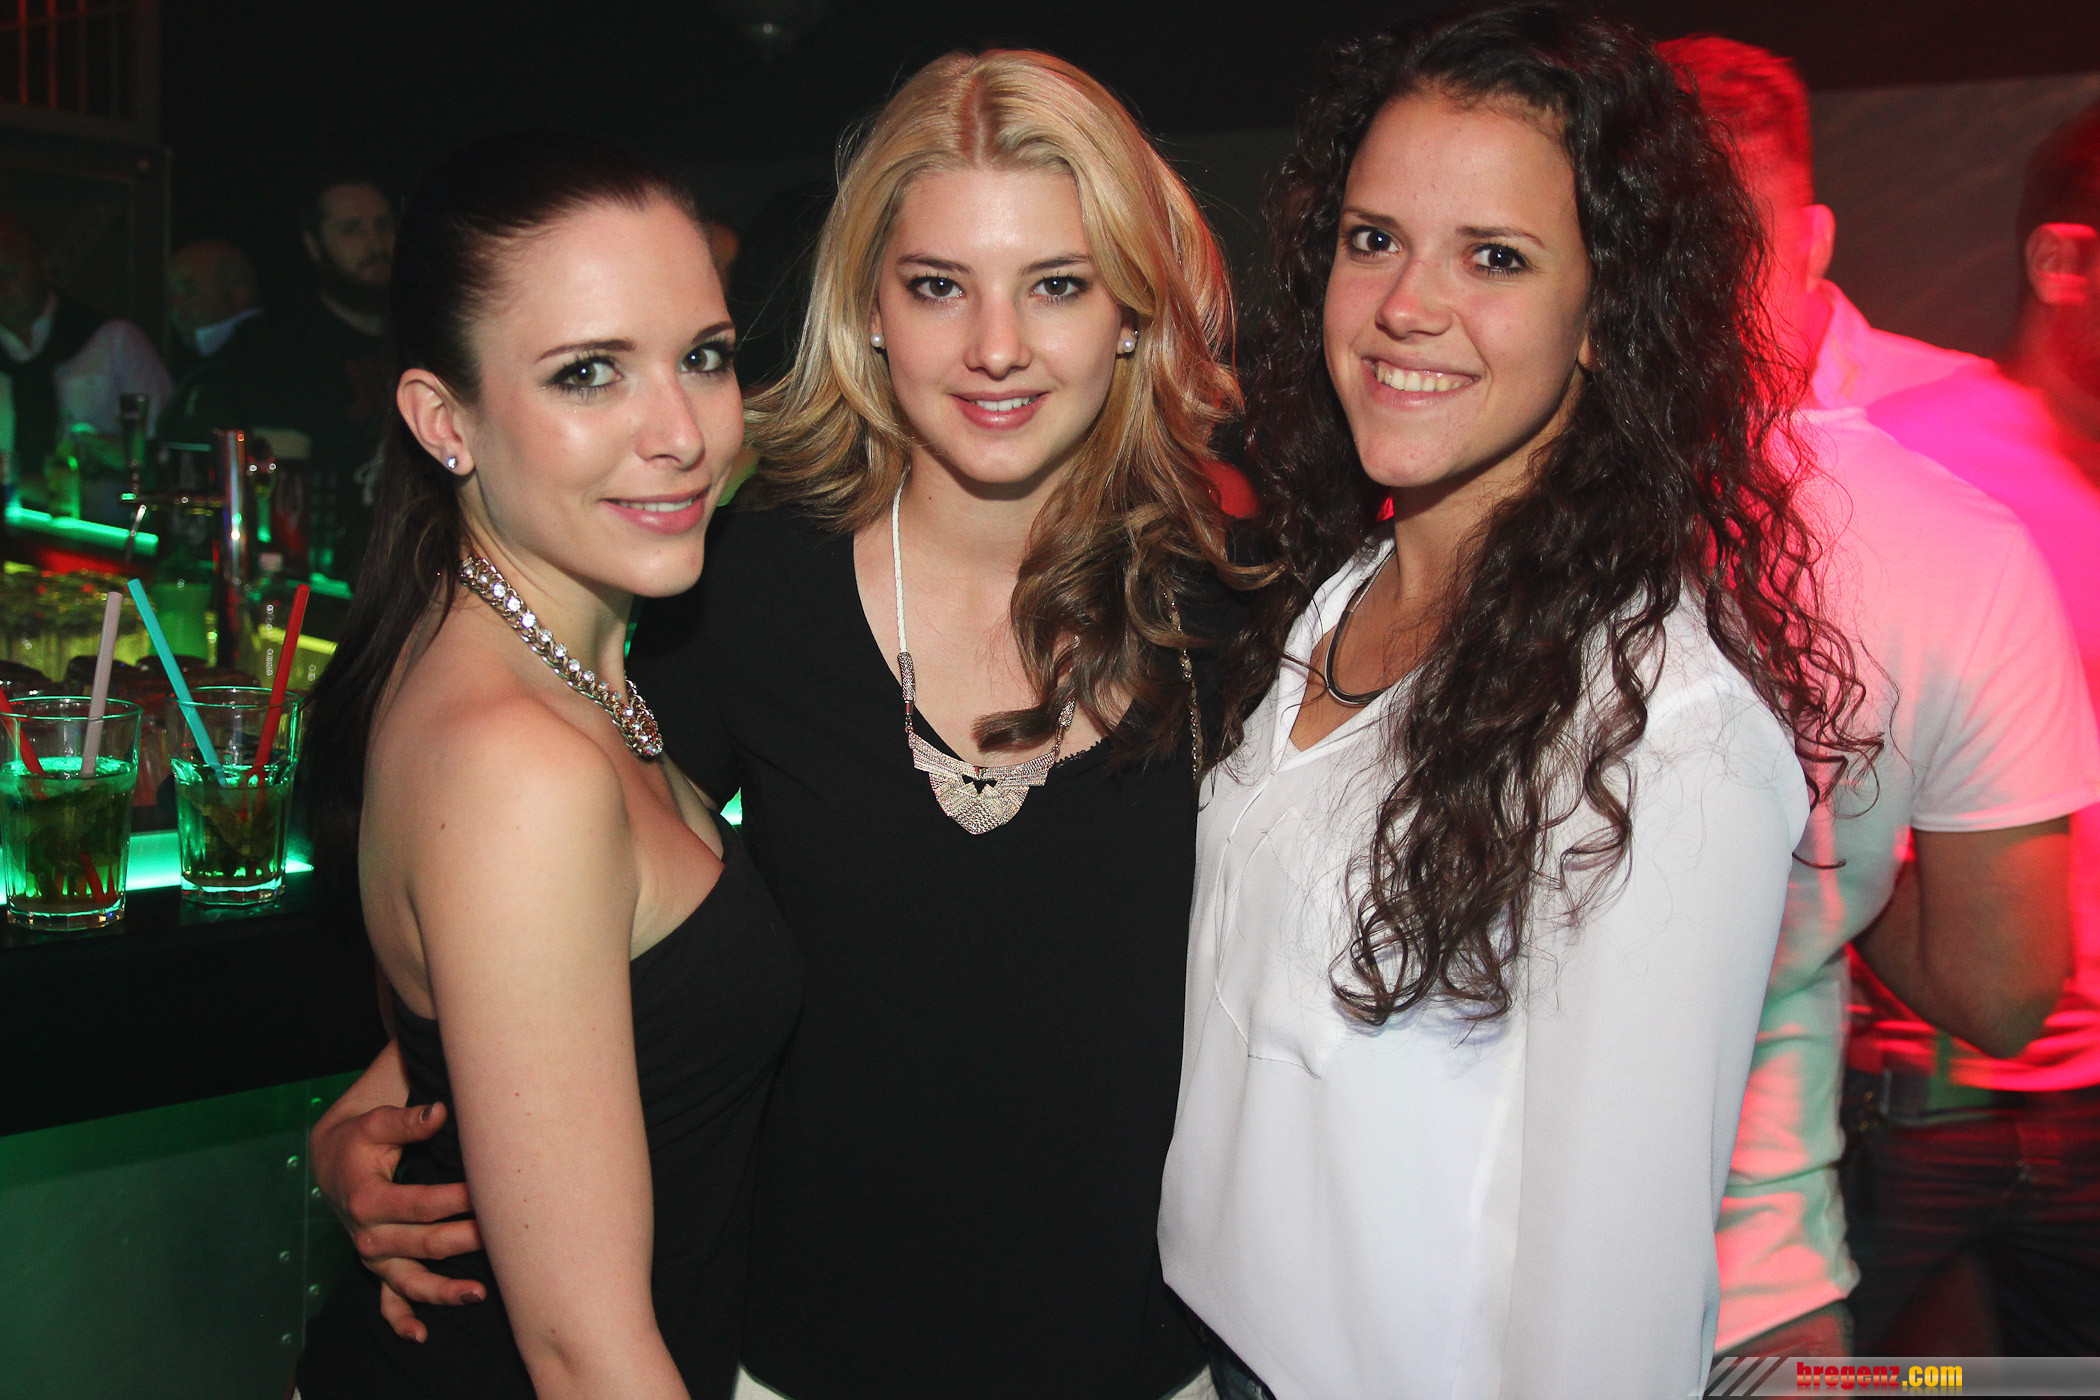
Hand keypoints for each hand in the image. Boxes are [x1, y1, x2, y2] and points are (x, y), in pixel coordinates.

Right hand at [310, 1099, 487, 1341]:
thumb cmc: (360, 1142)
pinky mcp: (377, 1269)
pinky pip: (387, 1303)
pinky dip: (402, 1320)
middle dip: (464, 1240)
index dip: (454, 1200)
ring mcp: (374, 1257)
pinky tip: (422, 1335)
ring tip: (478, 1293)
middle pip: (424, 1243)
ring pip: (411, 1282)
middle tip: (501, 1236)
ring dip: (443, 1291)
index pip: (420, 1204)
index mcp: (368, 1199)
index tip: (487, 1194)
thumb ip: (407, 1121)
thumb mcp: (375, 1124)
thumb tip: (439, 1112)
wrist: (333, 1165)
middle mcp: (369, 1235)